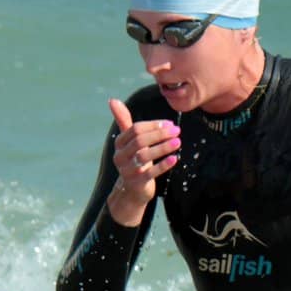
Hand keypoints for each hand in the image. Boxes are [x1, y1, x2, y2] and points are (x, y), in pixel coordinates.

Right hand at [106, 98, 180, 221]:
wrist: (132, 190)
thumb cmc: (133, 160)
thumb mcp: (128, 141)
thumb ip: (124, 121)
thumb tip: (113, 100)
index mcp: (119, 143)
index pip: (136, 129)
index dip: (153, 125)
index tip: (169, 124)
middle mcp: (121, 156)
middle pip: (140, 141)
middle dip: (160, 134)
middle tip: (177, 131)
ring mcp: (128, 170)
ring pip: (145, 156)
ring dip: (163, 148)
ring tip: (178, 142)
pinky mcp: (137, 183)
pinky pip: (151, 173)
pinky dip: (163, 165)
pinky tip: (175, 159)